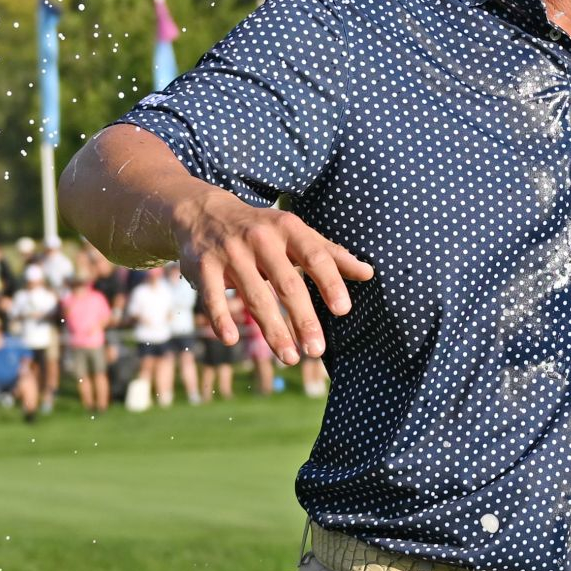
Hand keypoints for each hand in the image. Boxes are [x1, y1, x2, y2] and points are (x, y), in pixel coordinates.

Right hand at [174, 188, 373, 364]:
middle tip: (318, 350)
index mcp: (287, 228)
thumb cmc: (261, 230)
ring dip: (273, 330)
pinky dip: (221, 318)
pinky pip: (213, 297)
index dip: (329, 282)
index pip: (314, 256)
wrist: (203, 212)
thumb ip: (330, 254)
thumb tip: (368, 273)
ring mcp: (230, 253)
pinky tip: (231, 340)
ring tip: (291, 357)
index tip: (343, 310)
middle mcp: (260, 238)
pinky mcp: (202, 267)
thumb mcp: (295, 234)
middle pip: (287, 283)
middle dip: (303, 319)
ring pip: (255, 296)